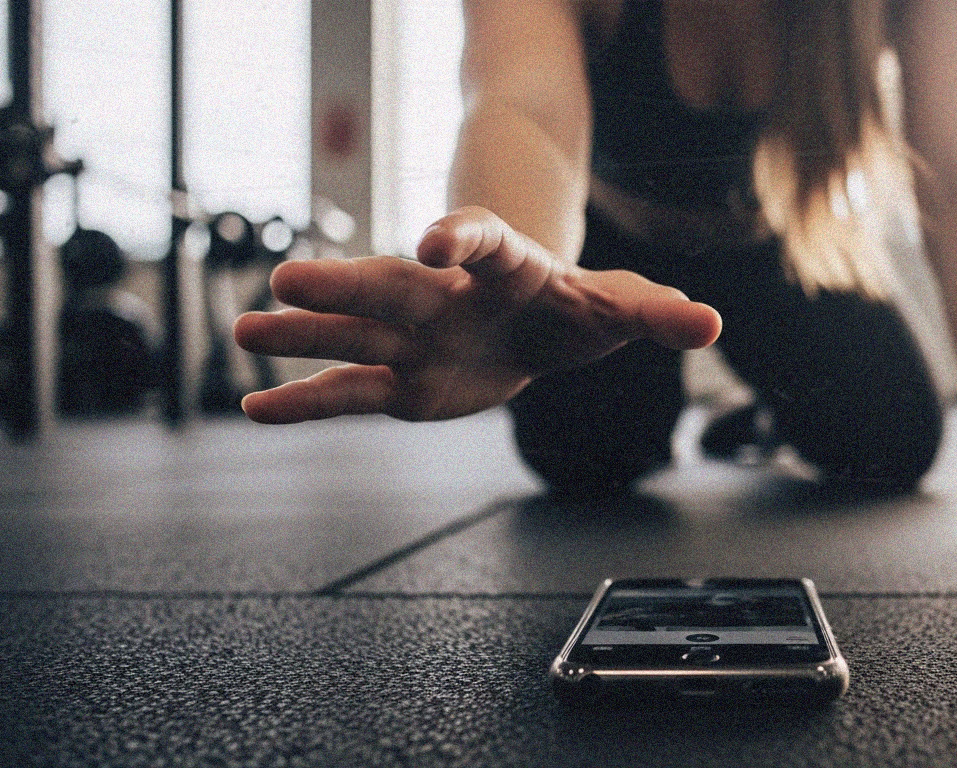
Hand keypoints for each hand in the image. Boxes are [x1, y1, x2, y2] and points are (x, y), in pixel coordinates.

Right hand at [234, 206, 721, 423]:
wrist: (539, 324)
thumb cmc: (578, 304)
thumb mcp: (624, 305)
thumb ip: (659, 313)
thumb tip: (711, 323)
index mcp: (504, 267)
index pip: (483, 242)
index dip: (460, 236)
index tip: (434, 240)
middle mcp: (446, 296)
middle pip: (395, 286)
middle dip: (347, 286)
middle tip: (289, 278)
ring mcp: (416, 340)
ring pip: (356, 339)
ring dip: (304, 338)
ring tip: (245, 332)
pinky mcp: (402, 386)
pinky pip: (349, 395)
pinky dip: (306, 402)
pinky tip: (256, 407)